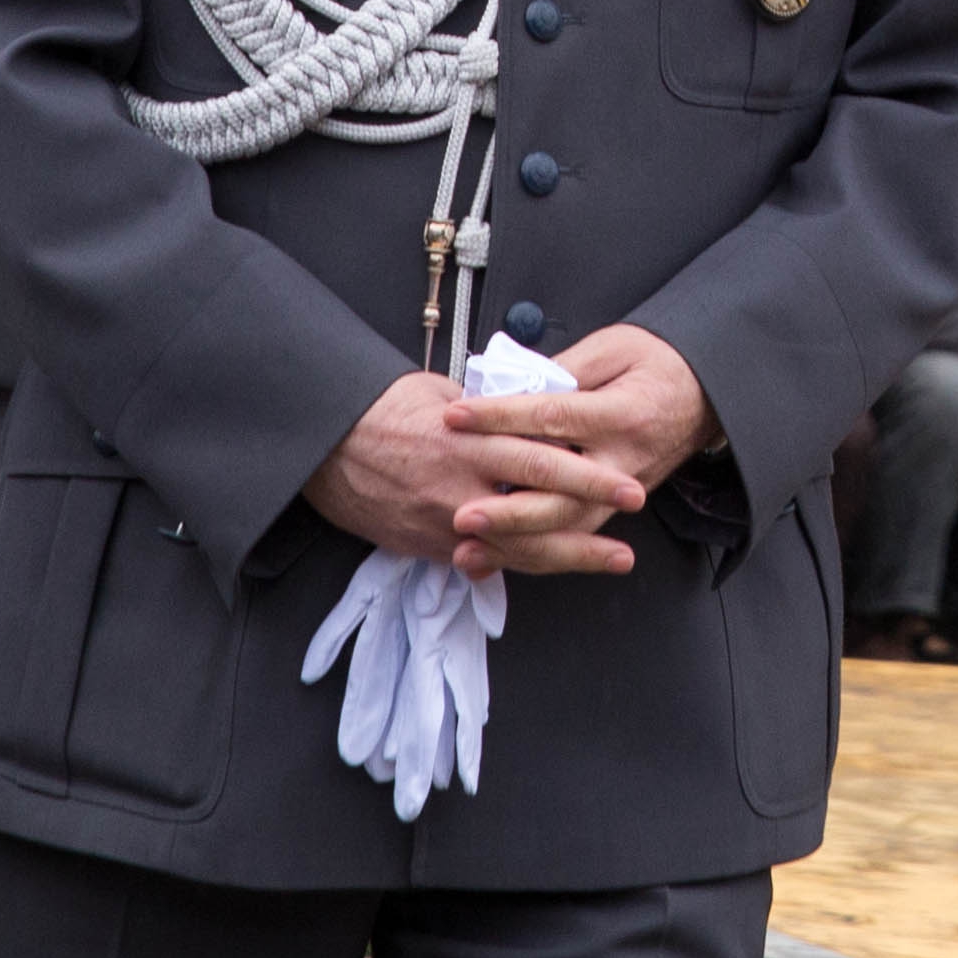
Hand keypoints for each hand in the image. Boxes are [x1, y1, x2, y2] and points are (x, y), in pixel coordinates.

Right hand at [304, 371, 650, 576]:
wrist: (323, 446)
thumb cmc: (381, 409)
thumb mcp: (440, 393)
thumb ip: (488, 413)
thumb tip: (527, 412)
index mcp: (468, 439)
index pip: (539, 459)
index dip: (587, 474)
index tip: (626, 481)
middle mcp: (461, 487)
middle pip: (538, 510)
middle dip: (591, 518)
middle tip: (634, 517)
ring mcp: (446, 523)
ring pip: (518, 548)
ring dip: (571, 555)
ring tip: (614, 557)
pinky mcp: (430, 546)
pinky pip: (485, 561)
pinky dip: (523, 563)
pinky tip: (557, 564)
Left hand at [446, 325, 715, 578]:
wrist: (704, 394)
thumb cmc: (657, 363)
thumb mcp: (614, 348)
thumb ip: (564, 368)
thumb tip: (511, 386)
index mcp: (620, 414)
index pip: (550, 418)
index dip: (499, 418)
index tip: (455, 417)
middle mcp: (621, 461)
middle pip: (560, 495)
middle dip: (508, 510)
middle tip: (462, 513)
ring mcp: (620, 491)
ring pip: (565, 528)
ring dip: (515, 542)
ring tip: (469, 548)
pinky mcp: (612, 507)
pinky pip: (572, 537)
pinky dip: (532, 552)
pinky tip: (494, 557)